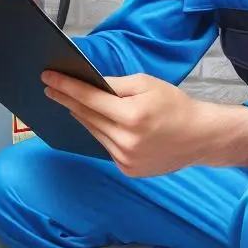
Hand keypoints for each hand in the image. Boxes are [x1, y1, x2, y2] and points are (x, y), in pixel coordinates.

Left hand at [43, 71, 209, 176]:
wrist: (199, 137)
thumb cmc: (175, 105)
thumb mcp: (147, 84)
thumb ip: (115, 84)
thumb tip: (89, 84)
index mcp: (132, 116)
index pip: (88, 98)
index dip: (65, 87)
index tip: (47, 78)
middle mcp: (126, 140)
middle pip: (87, 116)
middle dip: (67, 100)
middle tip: (51, 87)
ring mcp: (126, 158)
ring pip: (93, 132)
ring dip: (81, 116)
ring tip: (69, 102)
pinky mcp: (128, 169)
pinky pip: (105, 146)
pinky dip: (100, 132)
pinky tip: (97, 122)